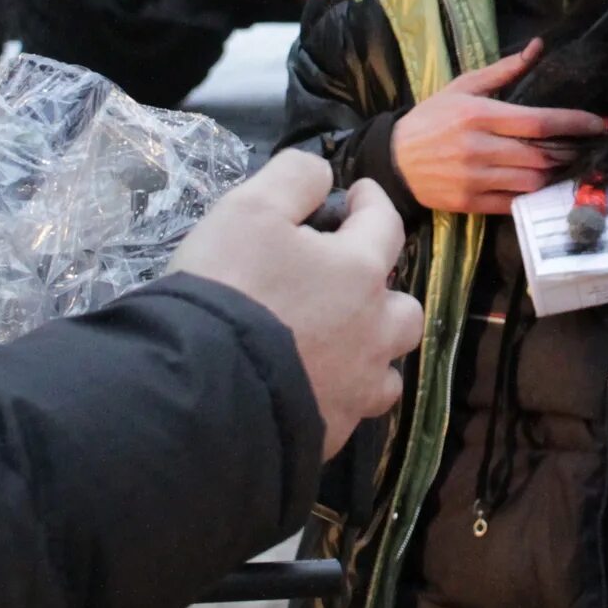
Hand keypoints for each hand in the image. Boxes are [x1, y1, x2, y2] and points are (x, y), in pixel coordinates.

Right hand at [170, 149, 425, 458]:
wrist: (202, 388)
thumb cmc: (229, 288)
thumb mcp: (249, 208)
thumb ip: (293, 179)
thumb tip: (322, 175)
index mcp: (360, 272)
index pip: (384, 223)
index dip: (371, 202)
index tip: (359, 194)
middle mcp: (373, 331)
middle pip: (405, 307)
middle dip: (384, 290)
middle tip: (349, 282)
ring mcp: (356, 388)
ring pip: (387, 367)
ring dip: (373, 349)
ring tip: (342, 342)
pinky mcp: (331, 431)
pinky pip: (351, 409)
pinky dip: (341, 393)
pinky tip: (314, 387)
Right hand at [389, 40, 607, 216]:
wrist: (393, 160)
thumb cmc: (430, 119)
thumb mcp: (461, 87)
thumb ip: (503, 71)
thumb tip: (537, 48)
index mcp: (480, 115)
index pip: (539, 121)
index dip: (574, 123)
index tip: (600, 124)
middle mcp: (479, 147)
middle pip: (541, 154)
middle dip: (570, 152)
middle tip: (588, 147)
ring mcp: (475, 178)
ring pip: (531, 181)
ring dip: (554, 175)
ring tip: (566, 165)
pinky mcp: (471, 202)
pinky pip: (513, 203)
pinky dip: (531, 195)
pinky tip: (541, 185)